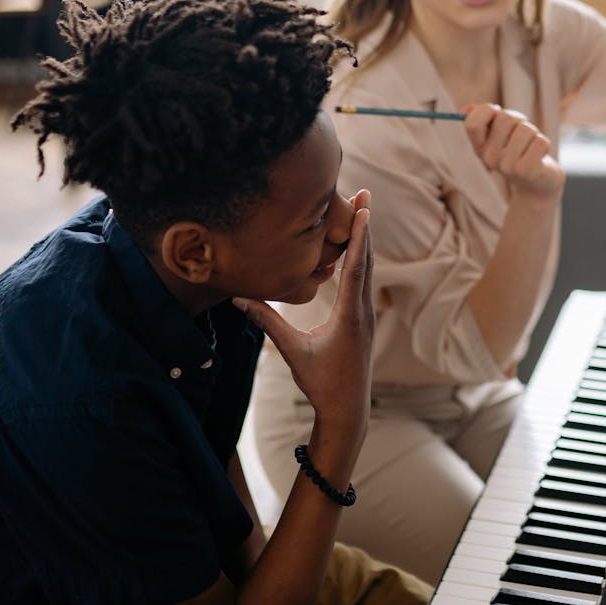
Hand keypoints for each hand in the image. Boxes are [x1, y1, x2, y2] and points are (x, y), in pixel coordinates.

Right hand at [234, 190, 374, 426]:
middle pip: (366, 260)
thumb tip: (238, 296)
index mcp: (349, 316)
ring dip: (364, 240)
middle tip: (365, 195)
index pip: (355, 268)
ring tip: (362, 210)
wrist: (347, 409)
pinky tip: (357, 248)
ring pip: (366, 270)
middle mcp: (362, 311)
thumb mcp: (292, 351)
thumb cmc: (320, 382)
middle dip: (365, 227)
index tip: (364, 210)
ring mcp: (366, 315)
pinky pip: (363, 282)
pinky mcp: (362, 320)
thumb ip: (267, 321)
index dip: (359, 237)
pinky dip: (360, 259)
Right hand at [463, 104, 564, 199]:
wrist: (536, 181)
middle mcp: (489, 158)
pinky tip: (540, 154)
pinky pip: (540, 141)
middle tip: (521, 132)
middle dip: (518, 119)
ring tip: (531, 144)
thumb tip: (466, 110)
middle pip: (504, 118)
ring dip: (533, 132)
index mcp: (479, 147)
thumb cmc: (518, 148)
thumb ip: (485, 118)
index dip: (487, 110)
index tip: (497, 112)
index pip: (473, 124)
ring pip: (525, 129)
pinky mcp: (527, 171)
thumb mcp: (500, 132)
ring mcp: (507, 166)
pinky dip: (545, 143)